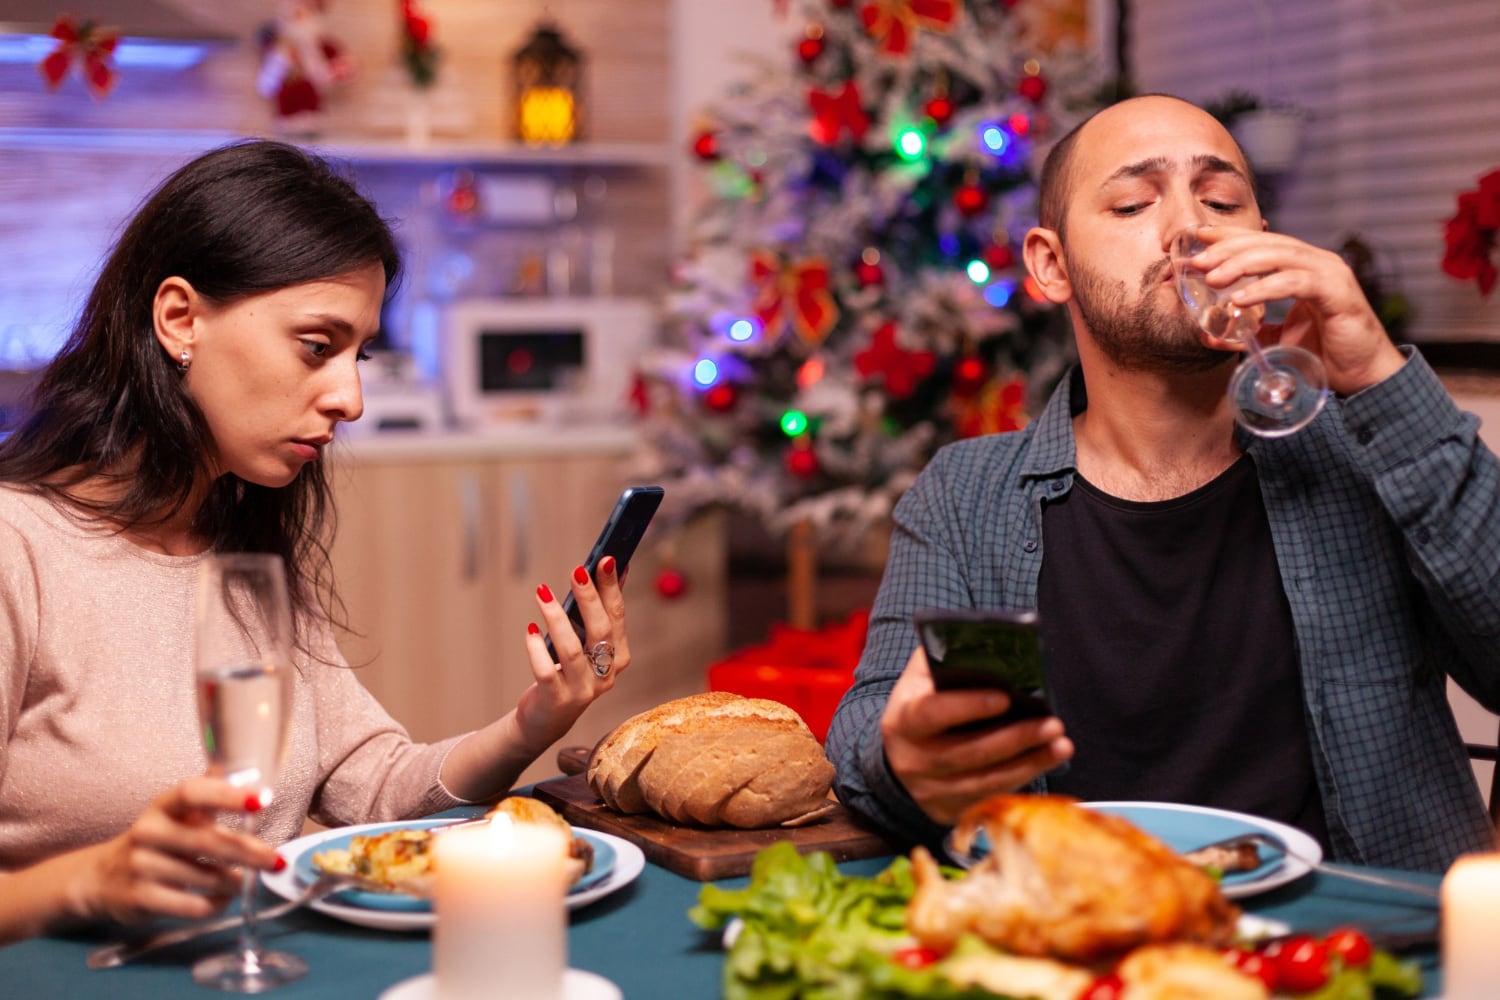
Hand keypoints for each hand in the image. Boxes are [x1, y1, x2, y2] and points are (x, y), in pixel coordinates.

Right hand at [71, 776, 280, 926]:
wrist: (102, 878)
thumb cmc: (156, 840)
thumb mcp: (177, 813)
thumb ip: (209, 793)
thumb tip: (247, 771)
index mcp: (162, 806)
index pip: (193, 793)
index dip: (228, 795)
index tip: (262, 800)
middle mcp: (148, 832)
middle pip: (208, 841)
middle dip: (249, 852)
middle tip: (275, 860)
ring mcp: (141, 866)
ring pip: (206, 878)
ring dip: (235, 882)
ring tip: (247, 881)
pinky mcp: (141, 899)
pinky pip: (194, 905)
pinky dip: (217, 904)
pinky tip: (222, 898)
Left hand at [515, 556, 630, 752]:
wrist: (545, 719)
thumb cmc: (567, 672)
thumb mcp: (587, 642)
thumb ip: (601, 610)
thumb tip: (614, 567)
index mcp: (617, 658)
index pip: (618, 618)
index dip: (613, 588)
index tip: (607, 559)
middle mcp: (605, 676)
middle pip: (600, 632)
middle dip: (590, 598)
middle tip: (577, 570)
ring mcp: (582, 690)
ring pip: (572, 650)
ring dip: (557, 618)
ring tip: (543, 591)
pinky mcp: (556, 700)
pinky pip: (546, 671)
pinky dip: (537, 649)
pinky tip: (530, 630)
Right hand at [880, 646, 1072, 824]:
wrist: (900, 752)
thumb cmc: (922, 703)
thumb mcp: (922, 678)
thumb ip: (947, 660)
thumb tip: (992, 647)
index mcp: (902, 720)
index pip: (932, 713)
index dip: (969, 706)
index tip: (1006, 697)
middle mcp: (911, 760)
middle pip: (968, 753)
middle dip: (1015, 738)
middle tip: (1053, 723)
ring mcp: (929, 791)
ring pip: (985, 781)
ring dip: (1028, 763)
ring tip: (1061, 745)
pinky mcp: (948, 811)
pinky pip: (990, 798)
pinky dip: (1022, 780)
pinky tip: (1044, 762)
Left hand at [1191, 226, 1405, 395]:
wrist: (1364, 376)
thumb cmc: (1325, 352)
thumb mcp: (1276, 340)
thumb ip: (1248, 332)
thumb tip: (1208, 334)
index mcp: (1303, 267)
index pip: (1263, 242)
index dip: (1230, 236)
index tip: (1198, 237)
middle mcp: (1317, 264)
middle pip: (1268, 243)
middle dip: (1229, 248)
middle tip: (1198, 261)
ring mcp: (1330, 275)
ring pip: (1280, 257)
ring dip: (1242, 264)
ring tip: (1212, 278)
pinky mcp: (1338, 293)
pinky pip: (1296, 283)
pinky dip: (1265, 288)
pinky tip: (1240, 299)